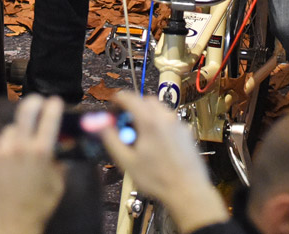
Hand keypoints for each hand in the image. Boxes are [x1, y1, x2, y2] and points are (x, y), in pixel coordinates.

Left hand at [0, 96, 66, 233]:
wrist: (13, 223)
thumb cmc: (40, 205)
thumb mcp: (58, 183)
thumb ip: (61, 162)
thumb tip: (64, 146)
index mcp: (42, 152)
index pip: (50, 118)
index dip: (53, 105)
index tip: (55, 101)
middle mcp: (21, 148)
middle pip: (26, 111)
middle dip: (33, 102)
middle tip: (36, 102)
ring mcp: (2, 153)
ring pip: (9, 128)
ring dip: (15, 132)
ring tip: (18, 141)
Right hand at [96, 92, 227, 231]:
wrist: (187, 191)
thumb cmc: (157, 179)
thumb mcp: (126, 161)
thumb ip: (112, 139)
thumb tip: (102, 125)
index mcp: (150, 121)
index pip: (130, 98)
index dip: (117, 100)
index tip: (112, 107)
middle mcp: (166, 118)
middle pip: (146, 100)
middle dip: (133, 107)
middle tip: (124, 124)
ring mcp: (178, 124)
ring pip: (159, 109)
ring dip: (146, 115)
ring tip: (139, 136)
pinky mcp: (186, 132)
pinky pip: (169, 120)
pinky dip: (158, 123)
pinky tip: (155, 144)